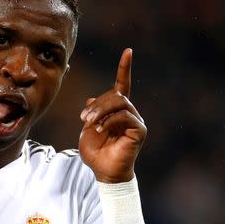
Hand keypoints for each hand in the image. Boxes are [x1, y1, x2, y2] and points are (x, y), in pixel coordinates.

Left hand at [79, 48, 146, 182]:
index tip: (128, 51)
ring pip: (120, 102)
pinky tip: (101, 130)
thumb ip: (91, 112)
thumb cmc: (96, 153)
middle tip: (84, 117)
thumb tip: (92, 98)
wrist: (103, 172)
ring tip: (90, 123)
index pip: (123, 85)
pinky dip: (109, 121)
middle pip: (115, 94)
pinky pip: (125, 116)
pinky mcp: (139, 130)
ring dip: (101, 111)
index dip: (125, 68)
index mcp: (117, 110)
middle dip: (97, 104)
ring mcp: (136, 121)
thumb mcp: (87, 129)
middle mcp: (129, 113)